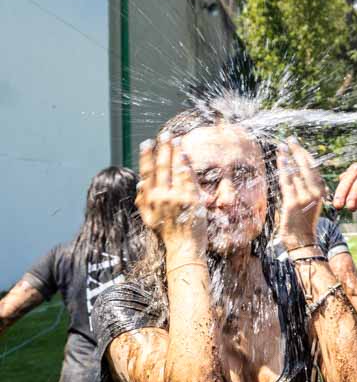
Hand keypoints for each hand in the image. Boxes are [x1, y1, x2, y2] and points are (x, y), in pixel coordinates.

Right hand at [136, 136, 206, 250]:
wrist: (184, 247)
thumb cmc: (167, 233)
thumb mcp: (149, 219)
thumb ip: (142, 202)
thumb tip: (139, 185)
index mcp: (150, 199)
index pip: (147, 173)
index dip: (146, 157)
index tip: (146, 143)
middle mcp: (162, 196)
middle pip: (161, 167)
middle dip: (162, 149)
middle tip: (164, 134)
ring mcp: (177, 197)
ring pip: (174, 170)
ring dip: (175, 152)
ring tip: (176, 140)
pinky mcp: (191, 199)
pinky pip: (188, 178)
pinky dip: (186, 165)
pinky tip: (185, 154)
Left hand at [277, 138, 326, 250]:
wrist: (302, 241)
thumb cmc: (302, 222)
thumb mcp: (309, 203)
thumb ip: (305, 188)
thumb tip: (296, 171)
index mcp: (320, 191)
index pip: (313, 168)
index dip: (305, 154)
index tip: (297, 145)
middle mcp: (315, 193)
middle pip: (306, 166)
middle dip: (298, 151)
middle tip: (290, 139)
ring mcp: (305, 197)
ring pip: (295, 172)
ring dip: (288, 157)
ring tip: (281, 147)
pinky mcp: (293, 202)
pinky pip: (287, 181)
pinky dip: (283, 168)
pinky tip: (280, 159)